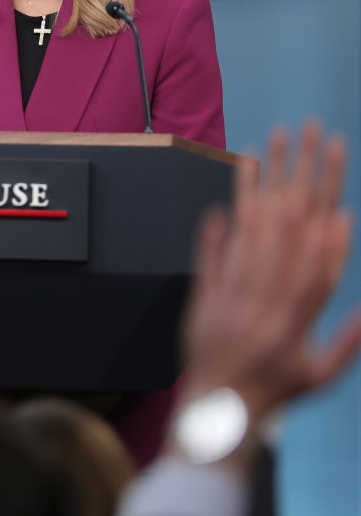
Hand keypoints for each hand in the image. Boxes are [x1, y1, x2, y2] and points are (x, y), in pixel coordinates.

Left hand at [183, 123, 360, 421]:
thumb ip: (348, 341)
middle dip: (298, 185)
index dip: (327, 237)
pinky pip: (210, 256)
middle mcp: (263, 306)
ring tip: (268, 147)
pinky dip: (218, 229)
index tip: (337, 202)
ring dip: (259, 189)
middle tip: (307, 142)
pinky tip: (227, 197)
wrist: (218, 409)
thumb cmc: (276, 391)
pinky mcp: (204, 296)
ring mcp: (230, 298)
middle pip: (284, 236)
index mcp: (295, 323)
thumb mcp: (321, 375)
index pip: (314, 270)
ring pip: (247, 235)